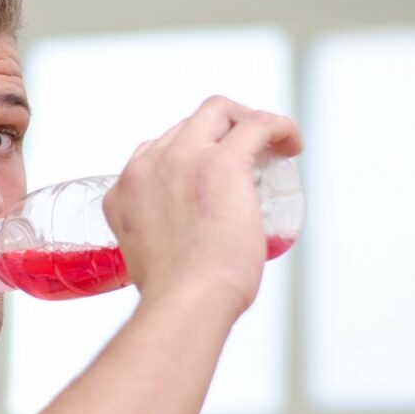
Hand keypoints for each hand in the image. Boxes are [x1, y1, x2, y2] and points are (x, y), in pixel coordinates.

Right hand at [102, 95, 301, 316]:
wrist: (185, 301)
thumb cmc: (175, 294)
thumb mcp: (145, 256)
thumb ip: (156, 239)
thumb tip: (184, 247)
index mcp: (124, 190)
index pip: (155, 151)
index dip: (188, 156)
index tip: (210, 175)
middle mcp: (148, 167)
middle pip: (187, 125)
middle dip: (218, 134)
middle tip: (246, 158)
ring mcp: (182, 160)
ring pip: (218, 111)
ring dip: (244, 123)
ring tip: (269, 146)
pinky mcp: (222, 163)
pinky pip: (256, 124)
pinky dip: (278, 127)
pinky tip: (290, 143)